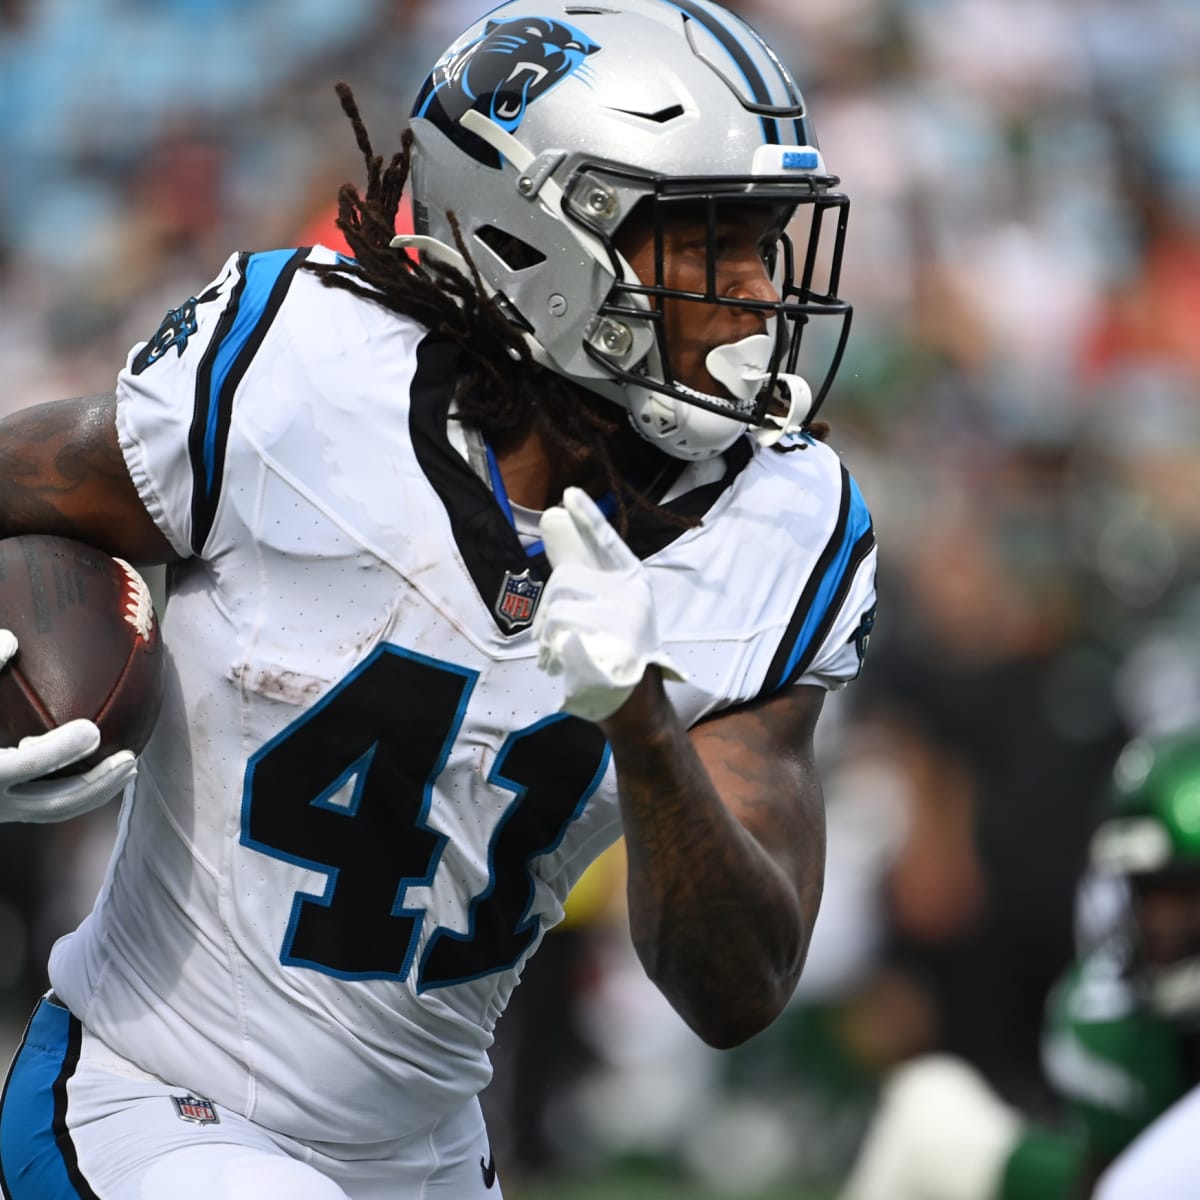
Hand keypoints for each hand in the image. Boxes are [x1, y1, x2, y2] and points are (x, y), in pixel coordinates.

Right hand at [0, 630, 136, 822]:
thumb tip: (12, 638)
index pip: (23, 766)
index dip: (58, 751)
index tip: (92, 730)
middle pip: (51, 803)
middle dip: (95, 783)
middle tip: (130, 759)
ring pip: (54, 811)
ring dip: (96, 792)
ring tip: (129, 768)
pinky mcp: (6, 809)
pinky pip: (48, 807)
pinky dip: (80, 793)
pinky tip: (104, 772)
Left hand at [533, 488, 685, 721]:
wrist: (633, 701)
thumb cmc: (615, 648)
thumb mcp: (608, 604)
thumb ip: (582, 568)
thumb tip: (553, 521)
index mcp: (632, 580)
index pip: (606, 541)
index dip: (588, 518)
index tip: (569, 495)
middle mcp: (633, 596)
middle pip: (566, 580)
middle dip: (549, 606)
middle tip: (551, 630)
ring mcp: (625, 623)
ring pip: (559, 609)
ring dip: (548, 633)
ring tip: (559, 649)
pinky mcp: (611, 650)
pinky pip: (562, 637)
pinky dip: (554, 651)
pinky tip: (566, 662)